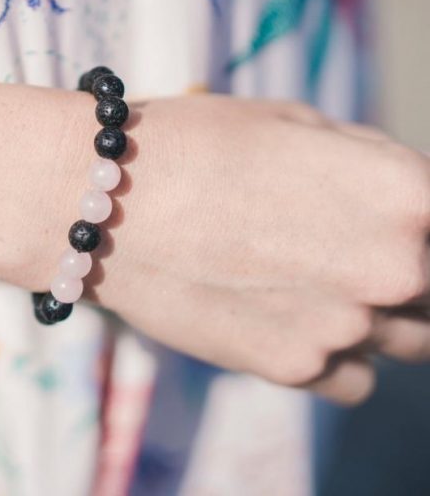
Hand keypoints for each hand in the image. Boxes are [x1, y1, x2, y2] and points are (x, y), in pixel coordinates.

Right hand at [83, 94, 429, 404]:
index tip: (396, 221)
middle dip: (405, 266)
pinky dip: (333, 353)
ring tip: (307, 276)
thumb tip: (403, 195)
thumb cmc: (192, 142)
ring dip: (376, 312)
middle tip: (343, 244)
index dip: (422, 216)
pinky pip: (354, 377)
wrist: (101, 200)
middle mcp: (393, 268)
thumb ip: (367, 162)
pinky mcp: (293, 369)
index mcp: (403, 192)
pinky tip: (284, 315)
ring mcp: (344, 328)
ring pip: (406, 338)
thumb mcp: (292, 123)